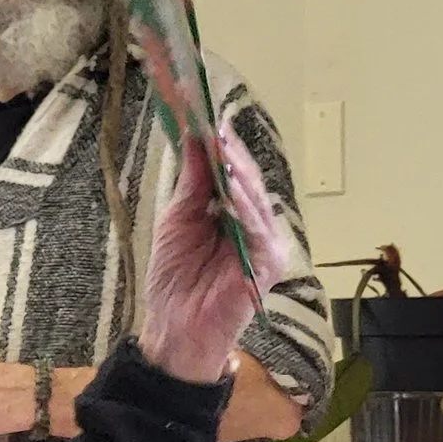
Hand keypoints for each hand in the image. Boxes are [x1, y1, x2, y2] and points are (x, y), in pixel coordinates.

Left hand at [139, 127, 290, 385]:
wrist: (174, 329)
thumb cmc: (176, 281)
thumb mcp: (179, 220)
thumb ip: (192, 183)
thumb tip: (195, 138)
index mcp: (236, 214)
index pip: (233, 171)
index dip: (219, 143)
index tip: (200, 112)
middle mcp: (256, 226)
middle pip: (247, 179)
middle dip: (229, 150)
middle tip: (210, 121)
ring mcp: (266, 245)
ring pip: (255, 198)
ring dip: (236, 171)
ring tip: (219, 145)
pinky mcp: (268, 264)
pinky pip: (258, 228)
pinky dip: (243, 206)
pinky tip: (228, 187)